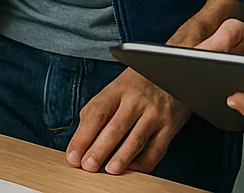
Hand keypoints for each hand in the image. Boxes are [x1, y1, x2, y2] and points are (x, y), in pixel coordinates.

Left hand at [65, 68, 189, 175]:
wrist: (168, 72)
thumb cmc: (136, 85)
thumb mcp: (114, 89)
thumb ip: (97, 111)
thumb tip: (80, 140)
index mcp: (117, 90)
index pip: (96, 114)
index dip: (83, 136)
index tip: (73, 155)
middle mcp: (136, 100)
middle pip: (114, 128)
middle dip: (99, 150)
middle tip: (87, 166)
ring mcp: (155, 113)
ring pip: (136, 140)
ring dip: (121, 158)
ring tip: (109, 170)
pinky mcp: (170, 126)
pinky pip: (156, 150)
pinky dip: (144, 162)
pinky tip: (132, 168)